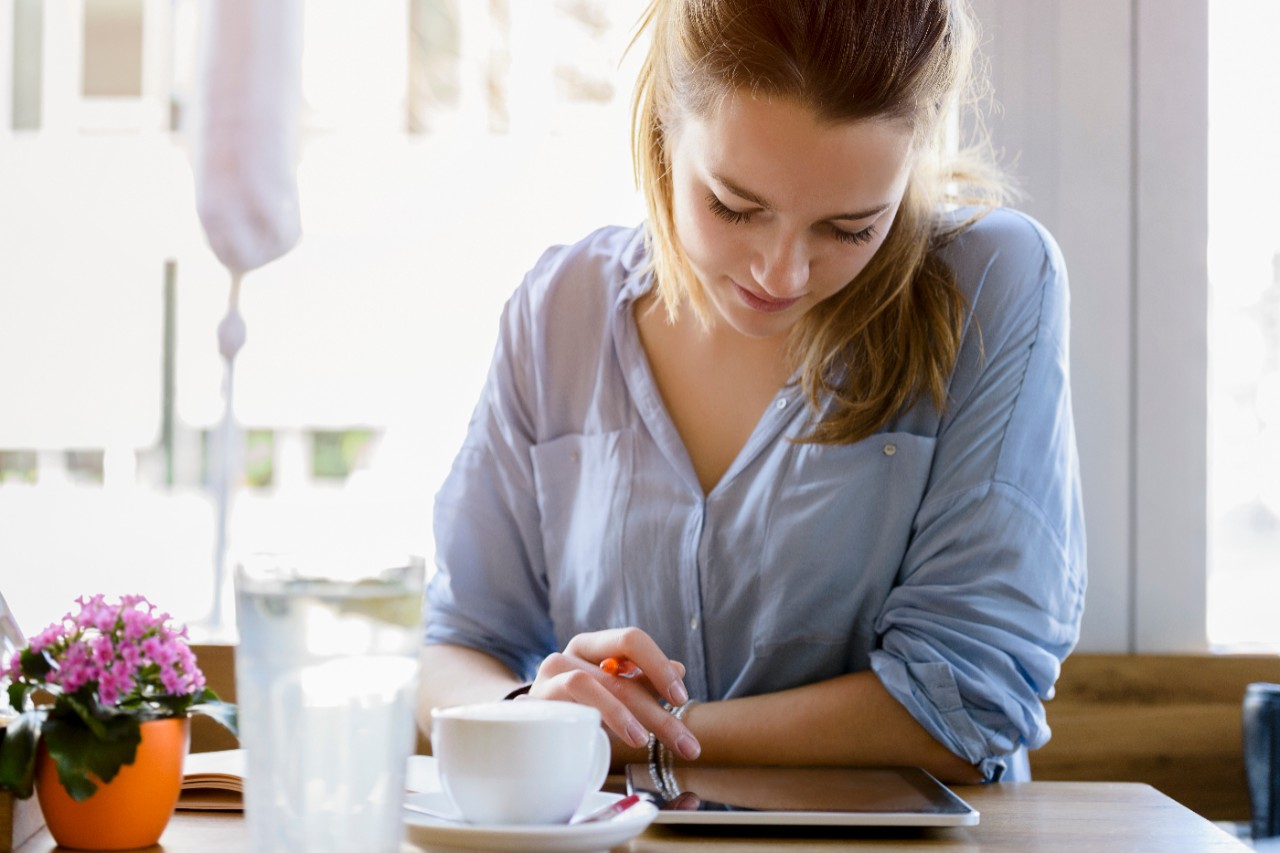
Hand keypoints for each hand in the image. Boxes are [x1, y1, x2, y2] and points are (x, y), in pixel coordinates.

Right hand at [526, 627, 700, 760]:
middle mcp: (568, 655)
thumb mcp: (612, 691)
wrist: (523, 722)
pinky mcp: (531, 704)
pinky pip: (558, 704)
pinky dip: (584, 717)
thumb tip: (679, 670)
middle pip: (618, 676)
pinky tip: (598, 736)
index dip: (658, 666)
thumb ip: (641, 681)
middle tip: (685, 744)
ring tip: (642, 741)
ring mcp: (546, 679)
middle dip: (657, 713)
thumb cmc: (576, 706)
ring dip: (618, 713)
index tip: (681, 699)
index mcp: (592, 646)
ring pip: (586, 684)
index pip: (630, 639)